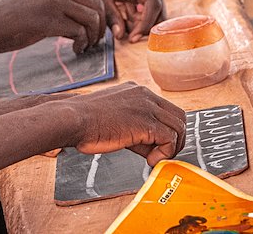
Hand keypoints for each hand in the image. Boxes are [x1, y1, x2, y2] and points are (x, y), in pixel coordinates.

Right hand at [0, 0, 105, 53]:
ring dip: (92, 37)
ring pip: (91, 18)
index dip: (95, 17)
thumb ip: (59, 7)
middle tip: (93, 42)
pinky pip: (79, 31)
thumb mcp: (37, 4)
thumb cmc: (8, 22)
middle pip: (95, 5)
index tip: (91, 32)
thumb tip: (83, 25)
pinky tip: (74, 50)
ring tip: (83, 47)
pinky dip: (82, 43)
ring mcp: (52, 1)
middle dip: (99, 27)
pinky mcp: (49, 19)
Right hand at [60, 81, 185, 165]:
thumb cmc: (87, 123)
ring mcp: (147, 107)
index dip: (166, 131)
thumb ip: (137, 129)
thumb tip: (153, 149)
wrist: (73, 119)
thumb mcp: (116, 119)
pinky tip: (150, 161)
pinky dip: (165, 154)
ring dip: (171, 148)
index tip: (156, 147)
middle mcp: (145, 95)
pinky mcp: (146, 122)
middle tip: (161, 155)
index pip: (167, 109)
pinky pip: (170, 139)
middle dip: (175, 139)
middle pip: (179, 117)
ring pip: (179, 127)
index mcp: (138, 91)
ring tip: (154, 159)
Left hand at [66, 0, 164, 41]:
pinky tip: (122, 22)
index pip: (153, 4)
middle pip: (158, 10)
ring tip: (121, 27)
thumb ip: (110, 16)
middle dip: (145, 27)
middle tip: (128, 38)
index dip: (146, 24)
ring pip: (154, 13)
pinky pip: (147, 13)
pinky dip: (137, 21)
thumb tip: (121, 36)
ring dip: (140, 25)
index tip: (134, 38)